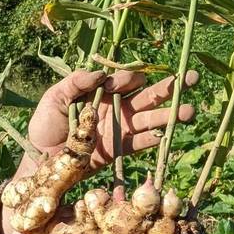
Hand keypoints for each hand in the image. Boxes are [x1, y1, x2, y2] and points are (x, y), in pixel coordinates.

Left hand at [26, 67, 199, 172]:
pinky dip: (153, 139)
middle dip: (169, 88)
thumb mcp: (54, 98)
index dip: (131, 79)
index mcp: (101, 92)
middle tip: (192, 78)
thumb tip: (100, 74)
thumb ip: (75, 82)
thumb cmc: (45, 125)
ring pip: (149, 118)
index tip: (133, 81)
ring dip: (169, 115)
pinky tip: (169, 134)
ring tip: (189, 111)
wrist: (41, 159)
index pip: (124, 80)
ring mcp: (118, 129)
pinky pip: (139, 143)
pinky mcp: (118, 150)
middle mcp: (115, 107)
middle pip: (146, 95)